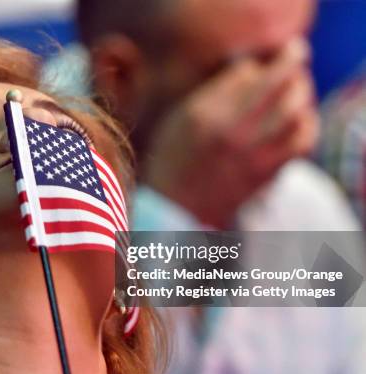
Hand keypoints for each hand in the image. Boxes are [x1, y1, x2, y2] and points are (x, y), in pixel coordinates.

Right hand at [143, 37, 316, 227]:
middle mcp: (232, 132)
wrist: (176, 208)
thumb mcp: (180, 118)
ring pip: (297, 111)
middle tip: (293, 60)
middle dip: (293, 66)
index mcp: (205, 115)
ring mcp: (253, 154)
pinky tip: (299, 118)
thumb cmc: (174, 158)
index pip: (248, 73)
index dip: (265, 61)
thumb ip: (214, 92)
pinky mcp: (267, 172)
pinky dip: (306, 123)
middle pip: (281, 86)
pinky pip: (302, 140)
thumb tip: (253, 69)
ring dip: (302, 93)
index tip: (275, 56)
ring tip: (297, 88)